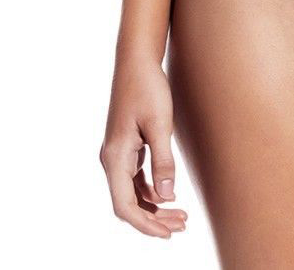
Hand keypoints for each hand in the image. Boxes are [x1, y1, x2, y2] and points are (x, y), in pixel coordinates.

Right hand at [99, 52, 187, 237]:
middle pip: (128, 204)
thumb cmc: (147, 88)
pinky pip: (135, 179)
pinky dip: (151, 191)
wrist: (136, 61)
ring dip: (154, 206)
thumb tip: (167, 197)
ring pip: (132, 193)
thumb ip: (163, 162)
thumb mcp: (160, 124)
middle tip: (182, 226)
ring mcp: (117, 154)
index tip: (167, 233)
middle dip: (153, 219)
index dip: (145, 224)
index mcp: (115, 157)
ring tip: (181, 215)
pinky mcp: (125, 146)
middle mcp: (111, 159)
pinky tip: (169, 194)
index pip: (124, 206)